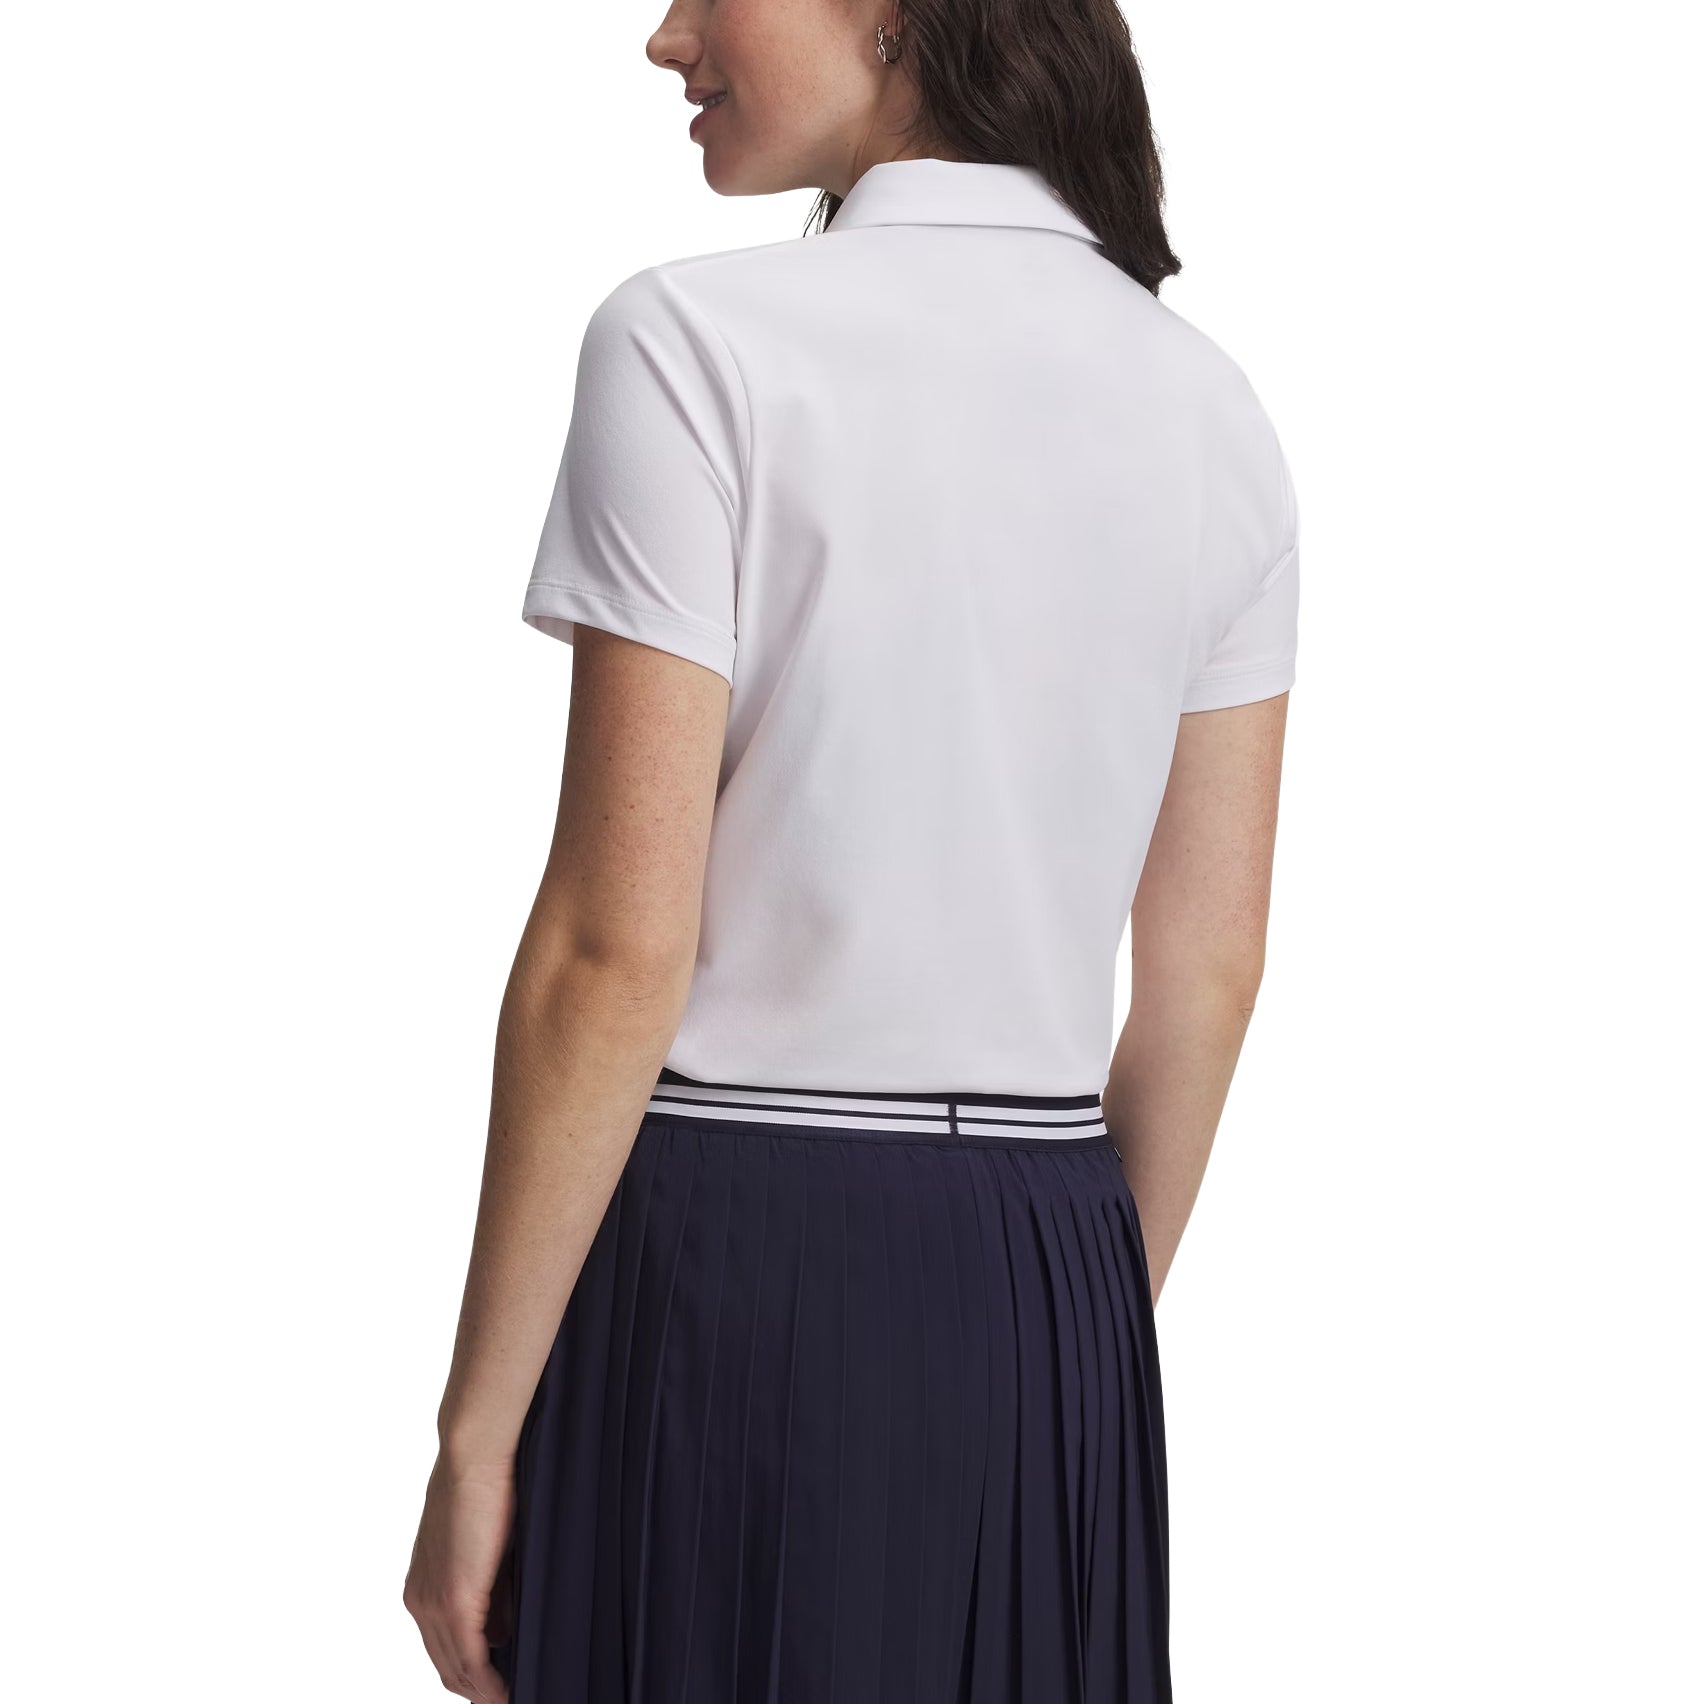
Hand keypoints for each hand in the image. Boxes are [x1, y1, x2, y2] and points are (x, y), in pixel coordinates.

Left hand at [403, 1448, 515, 1700]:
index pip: (443, 1649)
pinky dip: (491, 1683)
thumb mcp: (485, 1549)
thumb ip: (490, 1591)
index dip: (473, 1673)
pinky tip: (511, 1692)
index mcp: (423, 1588)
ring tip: (516, 1696)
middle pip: (448, 1668)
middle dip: (481, 1689)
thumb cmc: (486, 1487)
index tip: (501, 1682)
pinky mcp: (456, 1601)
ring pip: (458, 1670)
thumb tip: (505, 1629)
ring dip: (487, 1690)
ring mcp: (434, 1603)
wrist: (475, 1456)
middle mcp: (420, 1601)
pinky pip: (471, 1659)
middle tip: (513, 1693)